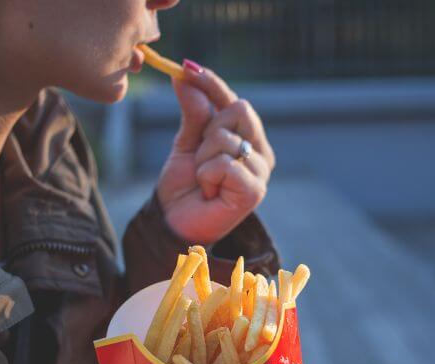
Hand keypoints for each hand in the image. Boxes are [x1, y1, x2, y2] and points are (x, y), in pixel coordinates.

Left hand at [156, 62, 275, 244]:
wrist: (174, 224)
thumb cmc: (184, 187)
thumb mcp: (186, 143)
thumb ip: (193, 112)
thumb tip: (185, 76)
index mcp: (248, 138)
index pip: (235, 100)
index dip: (212, 83)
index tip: (186, 67)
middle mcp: (260, 153)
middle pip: (239, 109)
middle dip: (208, 130)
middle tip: (200, 157)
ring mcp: (261, 172)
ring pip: (227, 138)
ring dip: (203, 159)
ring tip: (204, 181)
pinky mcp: (254, 191)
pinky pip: (225, 163)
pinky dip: (207, 176)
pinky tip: (209, 192)